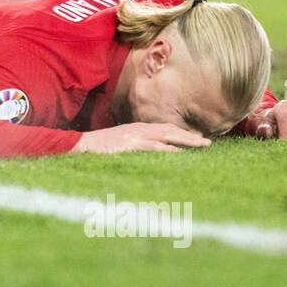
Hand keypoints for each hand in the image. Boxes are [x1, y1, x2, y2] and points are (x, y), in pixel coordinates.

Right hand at [74, 122, 210, 153]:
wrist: (78, 145)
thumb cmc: (97, 149)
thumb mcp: (119, 146)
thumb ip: (134, 147)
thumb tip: (148, 157)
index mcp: (136, 129)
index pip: (164, 129)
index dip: (181, 134)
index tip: (196, 139)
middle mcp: (138, 129)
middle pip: (170, 130)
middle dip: (190, 136)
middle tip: (208, 143)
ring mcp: (135, 136)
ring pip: (167, 136)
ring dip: (187, 141)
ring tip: (203, 146)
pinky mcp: (130, 145)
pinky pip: (155, 147)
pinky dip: (170, 150)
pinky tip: (181, 153)